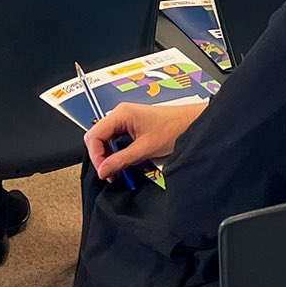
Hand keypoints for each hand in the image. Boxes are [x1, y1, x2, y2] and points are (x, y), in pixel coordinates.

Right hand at [85, 100, 207, 179]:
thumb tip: (102, 171)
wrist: (191, 124)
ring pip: (106, 140)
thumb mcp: (144, 148)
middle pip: (97, 137)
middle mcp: (120, 114)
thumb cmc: (173, 128)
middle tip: (109, 173)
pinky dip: (117, 153)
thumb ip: (121, 160)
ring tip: (117, 171)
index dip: (95, 155)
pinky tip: (123, 163)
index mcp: (121, 114)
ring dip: (109, 156)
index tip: (102, 171)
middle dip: (101, 157)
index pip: (94, 135)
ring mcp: (125, 120)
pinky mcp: (131, 127)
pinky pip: (116, 141)